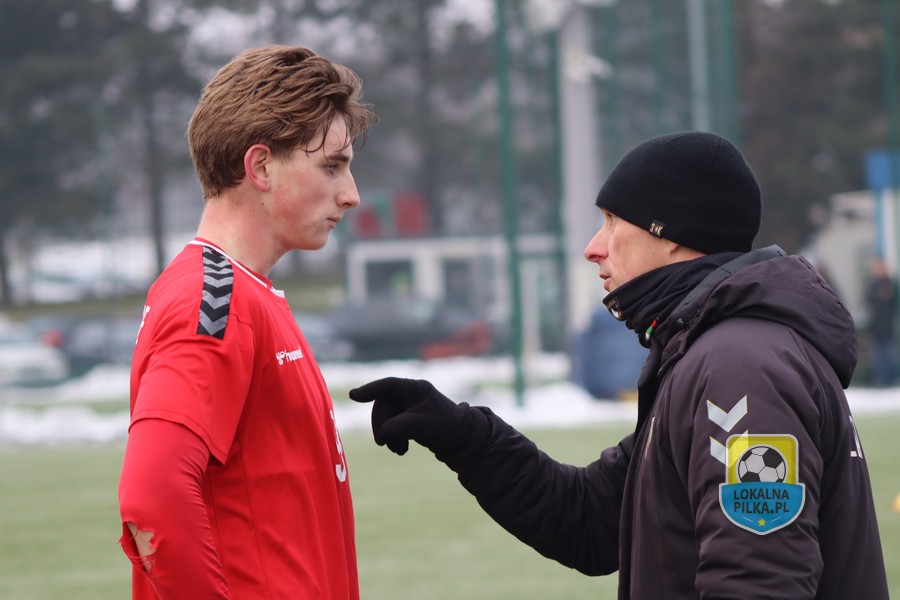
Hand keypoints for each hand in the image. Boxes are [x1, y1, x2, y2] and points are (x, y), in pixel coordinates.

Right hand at [348, 377, 466, 455]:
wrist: (461, 441)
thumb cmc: (446, 427)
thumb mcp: (423, 426)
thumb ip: (400, 426)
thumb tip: (383, 433)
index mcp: (415, 388)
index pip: (388, 385)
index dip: (369, 389)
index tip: (353, 396)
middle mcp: (410, 394)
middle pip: (383, 405)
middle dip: (381, 425)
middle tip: (383, 443)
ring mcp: (408, 406)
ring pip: (385, 417)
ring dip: (387, 435)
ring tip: (398, 449)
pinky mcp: (407, 418)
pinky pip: (391, 425)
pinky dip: (393, 438)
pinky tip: (401, 449)